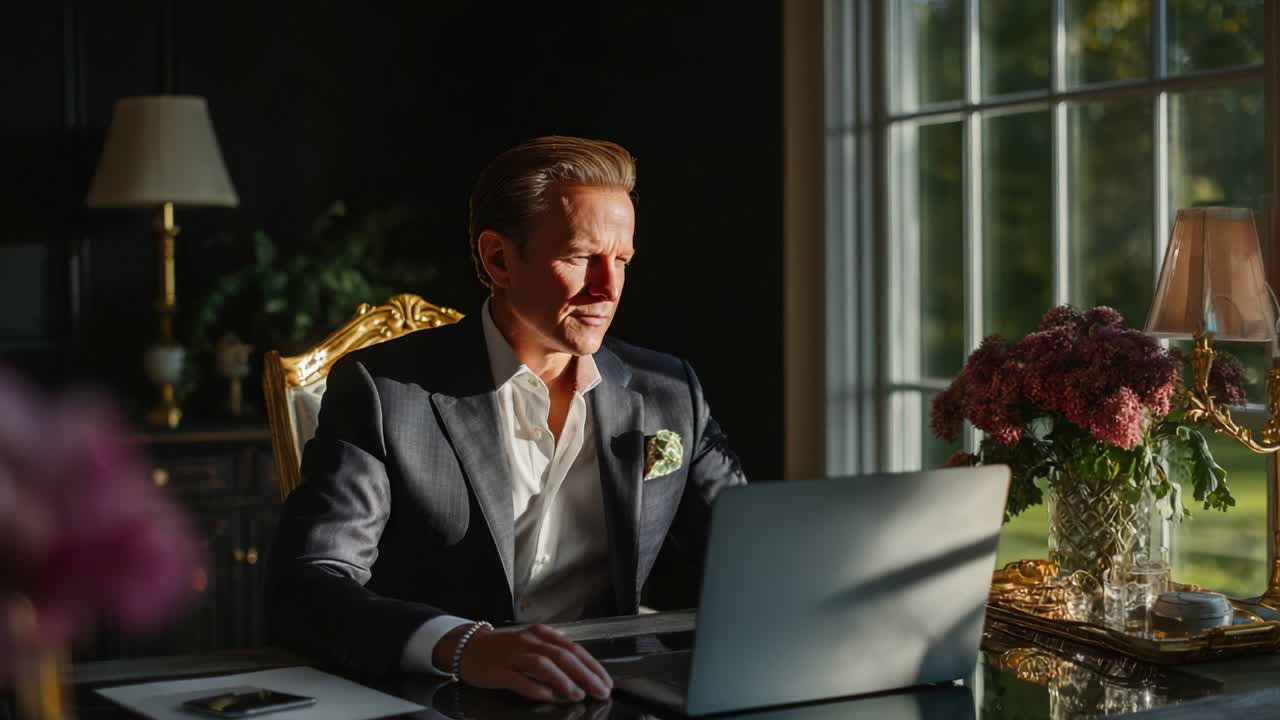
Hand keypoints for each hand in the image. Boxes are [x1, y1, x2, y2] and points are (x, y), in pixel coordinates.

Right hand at [441, 623, 612, 702]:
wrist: (467, 648)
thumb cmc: (503, 649)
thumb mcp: (531, 643)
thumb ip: (553, 651)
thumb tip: (581, 666)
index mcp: (539, 634)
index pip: (572, 648)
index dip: (591, 665)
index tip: (605, 681)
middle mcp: (528, 641)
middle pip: (562, 656)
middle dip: (584, 674)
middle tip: (600, 691)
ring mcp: (512, 655)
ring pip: (542, 664)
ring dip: (563, 680)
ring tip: (577, 694)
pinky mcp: (498, 670)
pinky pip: (519, 679)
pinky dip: (535, 687)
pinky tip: (548, 697)